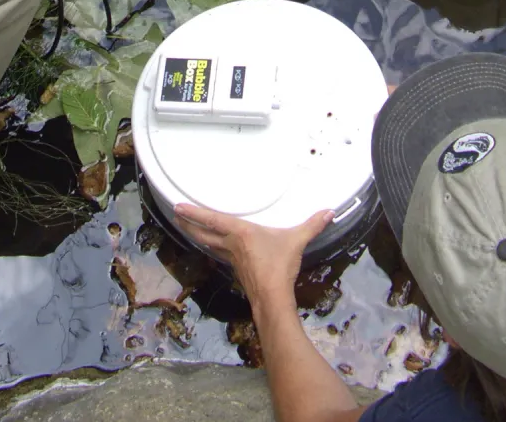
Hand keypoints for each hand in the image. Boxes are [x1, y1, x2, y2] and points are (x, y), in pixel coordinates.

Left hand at [175, 204, 332, 305]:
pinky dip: (215, 249)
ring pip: (210, 245)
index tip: (177, 206)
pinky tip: (217, 250)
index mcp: (240, 232)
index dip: (193, 213)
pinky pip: (222, 255)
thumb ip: (312, 225)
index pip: (211, 219)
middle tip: (175, 215)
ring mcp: (233, 260)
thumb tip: (330, 212)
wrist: (273, 298)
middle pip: (203, 233)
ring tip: (189, 230)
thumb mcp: (296, 241)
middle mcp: (231, 245)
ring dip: (198, 236)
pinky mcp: (238, 271)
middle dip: (188, 224)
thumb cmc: (279, 265)